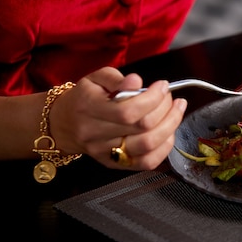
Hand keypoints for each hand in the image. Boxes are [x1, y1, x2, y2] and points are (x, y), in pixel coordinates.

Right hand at [50, 67, 187, 169]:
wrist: (64, 124)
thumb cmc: (84, 98)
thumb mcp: (95, 79)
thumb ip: (116, 78)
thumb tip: (136, 81)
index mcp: (88, 109)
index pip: (128, 110)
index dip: (152, 98)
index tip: (163, 86)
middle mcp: (95, 134)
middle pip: (142, 128)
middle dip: (166, 109)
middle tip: (171, 98)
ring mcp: (105, 152)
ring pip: (147, 146)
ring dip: (170, 127)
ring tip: (177, 111)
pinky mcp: (114, 164)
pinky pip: (146, 163)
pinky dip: (164, 148)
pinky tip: (170, 132)